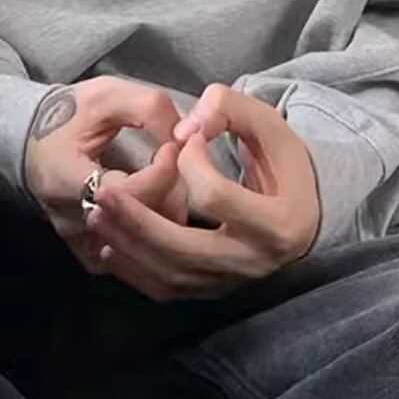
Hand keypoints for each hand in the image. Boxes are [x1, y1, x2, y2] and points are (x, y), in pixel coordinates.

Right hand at [25, 78, 186, 272]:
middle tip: (179, 166)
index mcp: (64, 178)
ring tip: (171, 184)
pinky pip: (129, 256)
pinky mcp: (86, 251)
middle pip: (138, 224)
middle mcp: (69, 219)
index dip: (163, 170)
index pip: (130, 192)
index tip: (172, 146)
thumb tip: (186, 137)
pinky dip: (149, 234)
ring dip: (165, 215)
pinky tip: (155, 208)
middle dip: (172, 193)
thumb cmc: (71, 113)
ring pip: (138, 245)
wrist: (35, 136)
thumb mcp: (108, 94)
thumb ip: (149, 109)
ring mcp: (78, 241)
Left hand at [86, 84, 319, 301]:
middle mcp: (254, 262)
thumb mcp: (265, 122)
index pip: (216, 198)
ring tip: (98, 214)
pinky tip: (109, 244)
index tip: (184, 142)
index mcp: (277, 221)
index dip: (191, 165)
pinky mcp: (213, 289)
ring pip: (171, 276)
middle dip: (139, 221)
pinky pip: (167, 290)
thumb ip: (226, 109)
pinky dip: (134, 270)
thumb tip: (182, 131)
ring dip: (129, 246)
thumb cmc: (282, 161)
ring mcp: (232, 282)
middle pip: (185, 250)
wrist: (300, 212)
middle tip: (103, 193)